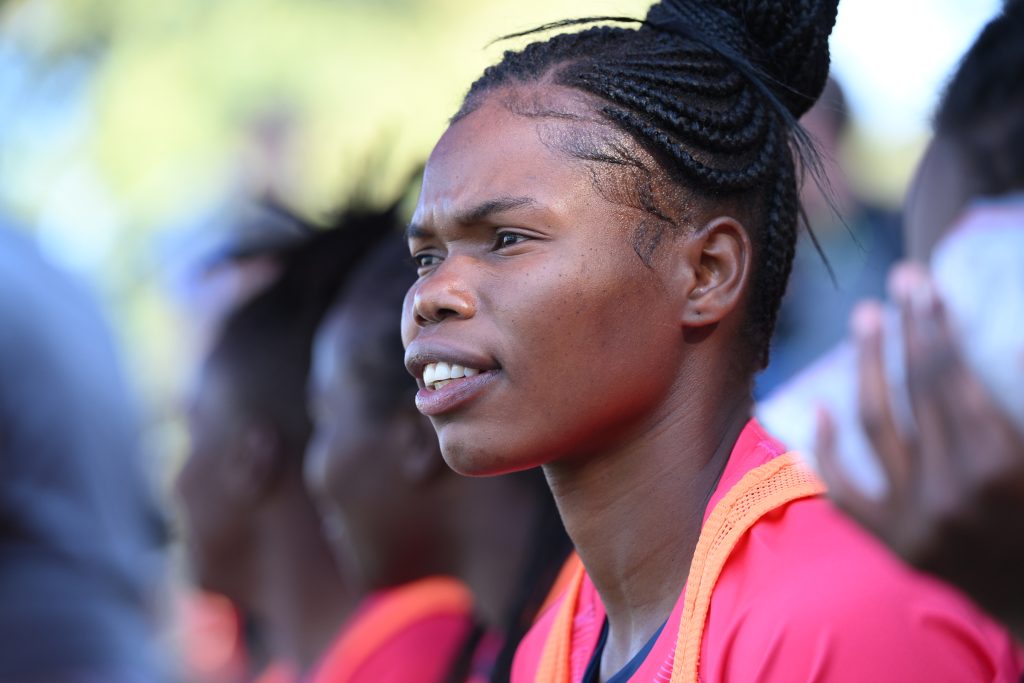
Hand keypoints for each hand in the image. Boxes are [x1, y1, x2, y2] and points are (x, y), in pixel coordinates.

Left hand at [816, 262, 1023, 639]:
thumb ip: (1018, 396)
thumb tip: (1008, 339)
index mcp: (1000, 464)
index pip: (955, 377)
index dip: (937, 325)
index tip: (925, 285)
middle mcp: (951, 488)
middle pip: (917, 390)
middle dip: (908, 331)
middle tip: (898, 281)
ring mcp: (914, 518)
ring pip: (876, 425)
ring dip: (869, 366)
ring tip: (866, 319)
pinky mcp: (891, 543)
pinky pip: (845, 492)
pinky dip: (827, 453)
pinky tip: (819, 410)